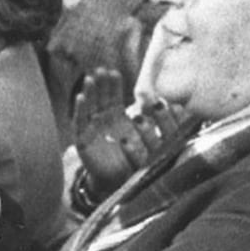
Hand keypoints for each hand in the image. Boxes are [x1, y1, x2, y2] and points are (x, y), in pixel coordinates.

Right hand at [73, 68, 175, 194]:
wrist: (118, 180)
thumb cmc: (132, 157)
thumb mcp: (145, 136)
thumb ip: (153, 121)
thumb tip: (170, 103)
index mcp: (115, 117)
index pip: (113, 97)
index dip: (113, 85)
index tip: (114, 72)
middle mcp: (101, 120)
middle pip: (100, 98)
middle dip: (100, 84)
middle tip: (101, 70)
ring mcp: (90, 129)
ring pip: (89, 106)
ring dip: (89, 92)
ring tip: (90, 79)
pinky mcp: (82, 140)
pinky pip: (79, 123)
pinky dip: (79, 110)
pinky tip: (81, 97)